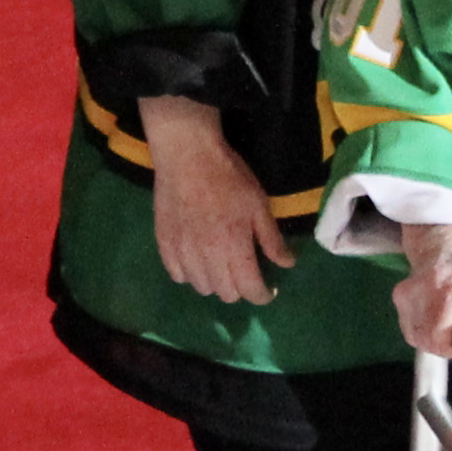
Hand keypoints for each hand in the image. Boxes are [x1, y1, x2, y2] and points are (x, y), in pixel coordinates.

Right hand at [137, 88, 287, 306]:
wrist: (187, 155)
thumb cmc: (229, 176)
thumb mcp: (259, 205)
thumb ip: (272, 239)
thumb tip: (287, 264)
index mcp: (234, 248)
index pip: (250, 290)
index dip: (263, 295)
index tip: (268, 289)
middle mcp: (207, 257)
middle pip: (226, 294)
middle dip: (241, 289)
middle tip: (246, 272)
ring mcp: (182, 252)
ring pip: (201, 287)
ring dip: (215, 283)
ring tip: (222, 267)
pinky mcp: (164, 243)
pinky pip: (177, 274)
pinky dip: (190, 274)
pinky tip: (197, 260)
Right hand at [390, 224, 451, 355]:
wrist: (446, 241)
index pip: (439, 336)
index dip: (450, 346)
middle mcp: (430, 290)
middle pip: (426, 339)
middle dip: (442, 345)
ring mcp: (411, 292)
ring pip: (415, 336)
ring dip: (430, 338)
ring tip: (444, 321)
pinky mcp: (400, 296)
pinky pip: (409, 327)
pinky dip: (420, 328)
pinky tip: (433, 315)